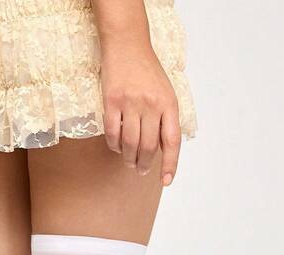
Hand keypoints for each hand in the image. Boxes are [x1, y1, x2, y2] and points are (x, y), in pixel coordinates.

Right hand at [100, 39, 180, 185]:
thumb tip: (162, 149)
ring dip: (129, 158)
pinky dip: (114, 145)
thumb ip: (165, 118)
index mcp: (168, 103)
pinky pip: (112, 133)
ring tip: (129, 162)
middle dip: (145, 164)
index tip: (166, 180)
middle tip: (142, 170)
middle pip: (148, 147)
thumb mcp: (165, 92)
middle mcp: (151, 104)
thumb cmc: (147, 71)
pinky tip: (116, 147)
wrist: (127, 44)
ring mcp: (130, 103)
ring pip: (129, 143)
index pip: (172, 141)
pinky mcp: (111, 102)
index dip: (170, 164)